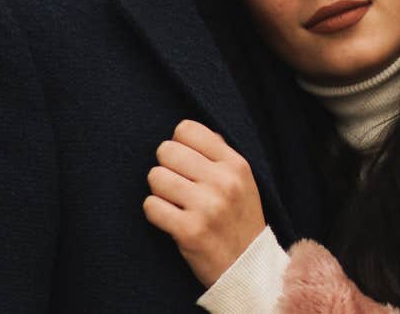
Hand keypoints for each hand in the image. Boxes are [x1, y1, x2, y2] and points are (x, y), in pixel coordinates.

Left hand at [143, 120, 266, 287]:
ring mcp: (207, 207)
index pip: (186, 129)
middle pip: (166, 150)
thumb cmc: (239, 220)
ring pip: (155, 176)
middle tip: (178, 187)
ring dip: (160, 192)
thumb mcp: (242, 181)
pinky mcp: (189, 231)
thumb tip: (185, 132)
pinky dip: (156, 213)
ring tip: (176, 205)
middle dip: (166, 168)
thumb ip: (218, 153)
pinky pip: (151, 206)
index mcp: (235, 164)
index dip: (179, 145)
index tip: (185, 164)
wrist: (249, 269)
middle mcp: (223, 182)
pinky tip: (171, 220)